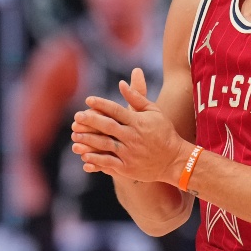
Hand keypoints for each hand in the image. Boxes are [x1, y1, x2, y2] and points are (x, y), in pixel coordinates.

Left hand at [71, 68, 185, 183]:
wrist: (175, 160)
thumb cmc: (163, 132)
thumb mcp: (154, 111)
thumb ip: (136, 97)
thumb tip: (121, 83)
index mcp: (138, 122)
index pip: (116, 110)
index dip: (101, 104)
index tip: (88, 100)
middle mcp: (133, 136)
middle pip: (108, 126)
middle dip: (91, 121)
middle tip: (77, 117)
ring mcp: (130, 153)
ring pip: (105, 145)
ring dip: (88, 140)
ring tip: (75, 136)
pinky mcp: (128, 168)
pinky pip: (108, 163)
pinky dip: (96, 160)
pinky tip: (84, 157)